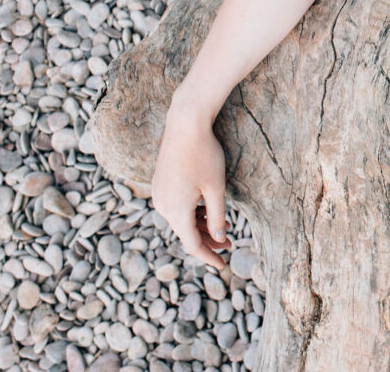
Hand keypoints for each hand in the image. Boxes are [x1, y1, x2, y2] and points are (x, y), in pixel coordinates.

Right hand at [150, 106, 231, 270]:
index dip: (208, 257)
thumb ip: (217, 217)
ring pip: (180, 219)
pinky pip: (175, 206)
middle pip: (185, 233)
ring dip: (200, 226)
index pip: (191, 245)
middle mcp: (162, 206)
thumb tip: (218, 239)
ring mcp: (158, 194)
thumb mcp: (216, 189)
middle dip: (208, 241)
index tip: (222, 266)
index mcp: (175, 211)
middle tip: (230, 243)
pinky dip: (191, 213)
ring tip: (223, 227)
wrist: (185, 124)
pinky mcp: (159, 184)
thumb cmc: (204, 155)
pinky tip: (207, 209)